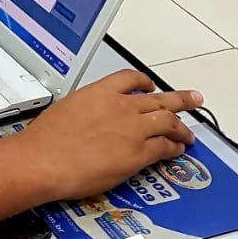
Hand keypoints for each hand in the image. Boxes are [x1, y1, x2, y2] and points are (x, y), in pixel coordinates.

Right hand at [23, 70, 201, 200]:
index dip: (145, 82)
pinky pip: (165, 146)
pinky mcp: (138, 153)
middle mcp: (120, 106)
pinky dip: (175, 147)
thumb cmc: (47, 139)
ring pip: (168, 121)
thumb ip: (87, 109)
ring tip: (189, 132)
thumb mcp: (67, 108)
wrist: (44, 160)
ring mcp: (132, 129)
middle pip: (159, 99)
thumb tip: (90, 117)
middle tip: (193, 98)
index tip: (150, 85)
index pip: (131, 78)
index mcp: (99, 92)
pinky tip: (178, 149)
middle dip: (180, 99)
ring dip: (182, 127)